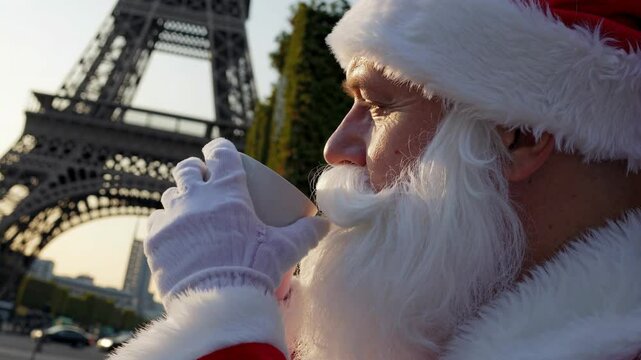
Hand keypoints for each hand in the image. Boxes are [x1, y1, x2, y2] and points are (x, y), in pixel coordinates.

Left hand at [145, 138, 329, 305]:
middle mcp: (194, 197)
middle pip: (187, 169)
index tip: (221, 153)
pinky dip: (164, 225)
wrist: (219, 304)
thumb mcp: (286, 248)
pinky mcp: (154, 241)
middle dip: (194, 171)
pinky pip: (154, 222)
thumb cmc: (255, 271)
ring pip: (169, 195)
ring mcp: (172, 218)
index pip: (220, 154)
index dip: (219, 149)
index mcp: (227, 191)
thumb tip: (324, 225)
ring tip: (189, 212)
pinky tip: (173, 234)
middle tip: (203, 183)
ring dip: (179, 198)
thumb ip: (306, 233)